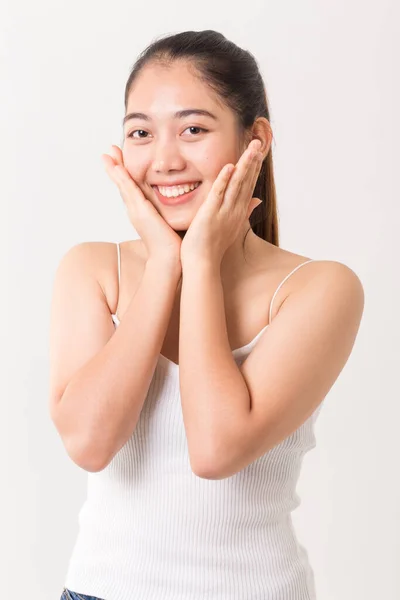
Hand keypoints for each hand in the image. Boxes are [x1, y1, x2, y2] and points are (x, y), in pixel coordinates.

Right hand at [101, 145, 182, 270]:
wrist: (169, 258)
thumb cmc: (172, 243)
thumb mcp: (168, 221)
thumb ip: (168, 211)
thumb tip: (177, 201)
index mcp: (142, 211)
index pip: (131, 188)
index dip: (124, 174)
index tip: (119, 159)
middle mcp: (135, 209)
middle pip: (122, 184)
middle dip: (115, 167)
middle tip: (108, 151)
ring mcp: (135, 210)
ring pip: (123, 185)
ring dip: (115, 169)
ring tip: (107, 154)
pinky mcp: (140, 212)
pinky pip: (129, 191)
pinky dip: (122, 179)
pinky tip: (118, 167)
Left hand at [180, 139, 262, 266]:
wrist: (203, 263)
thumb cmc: (213, 247)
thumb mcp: (232, 226)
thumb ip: (244, 211)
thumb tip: (257, 200)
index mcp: (238, 211)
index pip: (248, 185)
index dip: (254, 168)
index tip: (259, 152)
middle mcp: (235, 210)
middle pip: (246, 181)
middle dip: (253, 161)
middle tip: (259, 142)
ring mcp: (224, 212)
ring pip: (237, 184)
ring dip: (244, 166)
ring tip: (251, 149)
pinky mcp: (211, 214)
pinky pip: (219, 194)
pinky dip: (224, 180)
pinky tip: (230, 167)